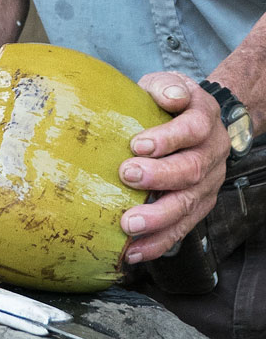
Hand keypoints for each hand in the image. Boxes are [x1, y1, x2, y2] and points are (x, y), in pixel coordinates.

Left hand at [119, 72, 230, 264]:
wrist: (200, 125)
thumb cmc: (170, 107)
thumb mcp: (168, 86)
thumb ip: (165, 87)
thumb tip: (168, 97)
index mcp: (205, 120)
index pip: (193, 128)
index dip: (168, 138)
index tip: (138, 145)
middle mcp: (212, 153)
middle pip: (191, 169)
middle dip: (158, 177)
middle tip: (127, 177)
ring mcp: (207, 184)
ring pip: (188, 205)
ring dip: (157, 217)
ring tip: (129, 225)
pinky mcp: (198, 208)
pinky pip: (181, 230)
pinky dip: (157, 244)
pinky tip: (133, 252)